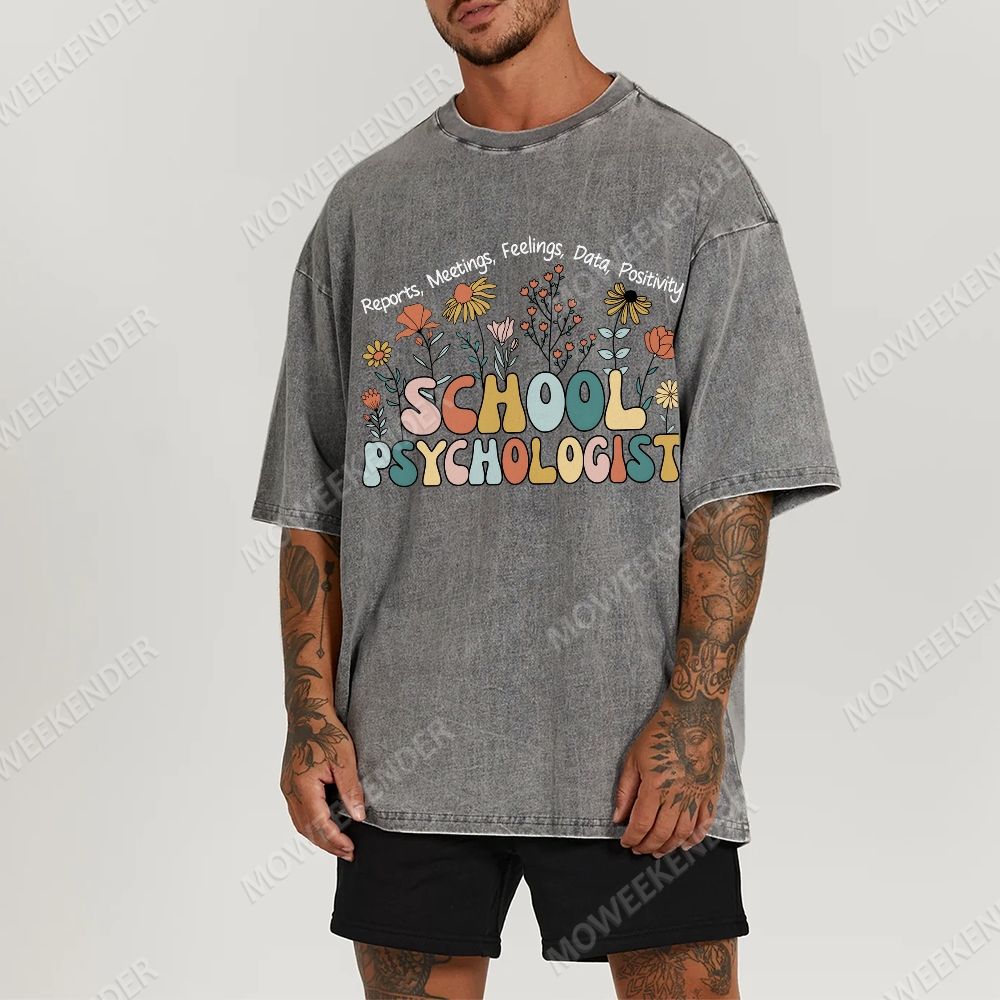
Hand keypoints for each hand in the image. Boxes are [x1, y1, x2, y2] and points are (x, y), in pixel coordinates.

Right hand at [281, 712, 364, 860]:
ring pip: (300, 822)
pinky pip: (297, 811)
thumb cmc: (325, 730)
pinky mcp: (289, 782)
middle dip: (327, 844)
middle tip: (348, 852)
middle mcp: (290, 790)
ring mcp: (287, 787)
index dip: (335, 841)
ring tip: (338, 844)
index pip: (319, 824)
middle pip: (306, 829)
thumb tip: (358, 817)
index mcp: (303, 786)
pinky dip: (311, 823)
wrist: (307, 711)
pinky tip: (325, 824)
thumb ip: (350, 789)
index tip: (351, 849)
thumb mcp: (345, 758)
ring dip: (318, 836)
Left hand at [613, 689, 724, 856]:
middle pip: (661, 833)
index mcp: (655, 787)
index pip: (641, 824)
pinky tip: (685, 843)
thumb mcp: (634, 758)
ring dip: (669, 846)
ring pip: (683, 833)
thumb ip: (625, 791)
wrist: (693, 717)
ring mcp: (697, 795)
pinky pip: (705, 823)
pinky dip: (695, 838)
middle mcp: (678, 796)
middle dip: (648, 846)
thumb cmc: (662, 733)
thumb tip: (618, 817)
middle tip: (639, 849)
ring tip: (658, 850)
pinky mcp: (711, 792)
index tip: (625, 842)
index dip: (632, 838)